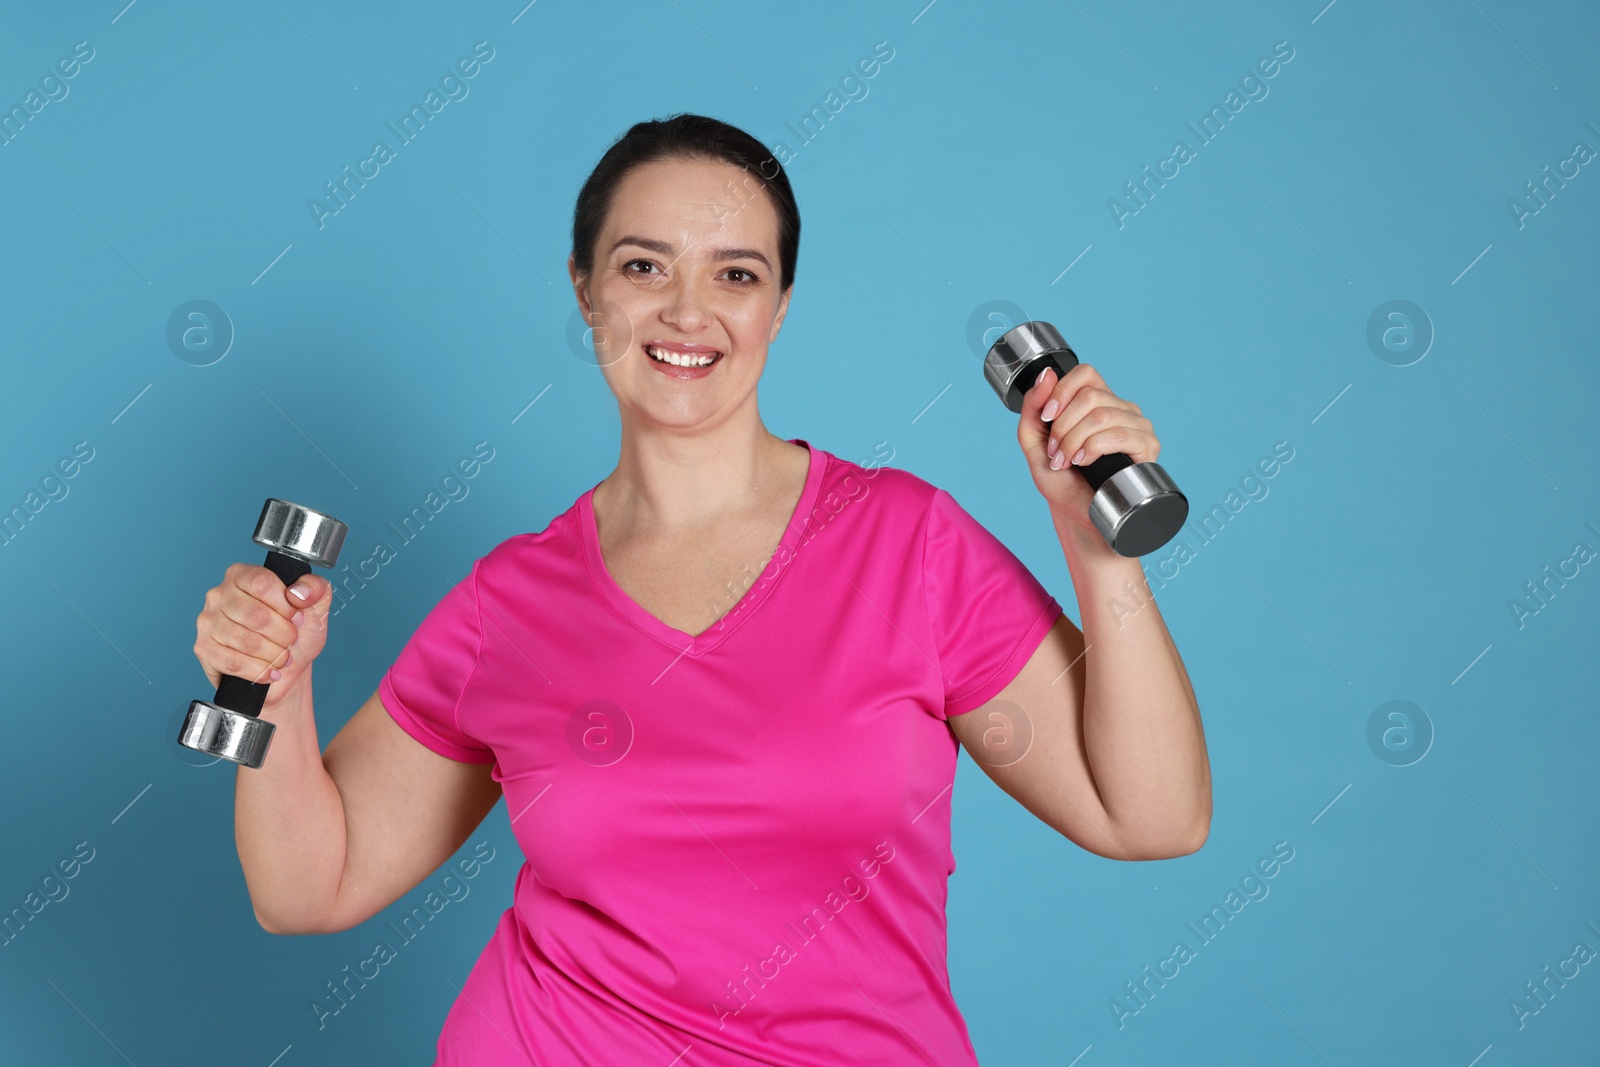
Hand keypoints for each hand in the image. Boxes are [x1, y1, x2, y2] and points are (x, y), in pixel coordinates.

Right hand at [193, 564, 333, 709]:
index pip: (262, 583)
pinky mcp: (204, 649)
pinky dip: (259, 671)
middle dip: (283, 634)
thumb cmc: (297, 634)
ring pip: (245, 640)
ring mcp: (208, 622)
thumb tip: (299, 592)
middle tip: (291, 641)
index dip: (285, 605)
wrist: (286, 669)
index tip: (297, 618)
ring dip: (273, 654)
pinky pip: (234, 662)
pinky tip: (270, 671)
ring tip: (283, 657)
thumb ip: (316, 588)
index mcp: (242, 575)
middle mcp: (219, 594)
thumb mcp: (315, 607)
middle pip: (255, 614)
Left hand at [1016, 363, 1161, 536]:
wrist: (1076, 514)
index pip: (1085, 373)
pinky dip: (1093, 449)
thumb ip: (1033, 407)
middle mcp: (1121, 408)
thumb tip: (1047, 374)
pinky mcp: (1147, 446)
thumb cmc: (1060, 479)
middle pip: (1090, 396)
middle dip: (1063, 426)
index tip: (1047, 418)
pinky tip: (1086, 463)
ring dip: (1074, 441)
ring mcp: (1137, 425)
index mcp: (1097, 400)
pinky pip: (1120, 434)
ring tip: (1068, 461)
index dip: (1062, 392)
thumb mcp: (1033, 440)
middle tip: (1056, 451)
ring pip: (1102, 416)